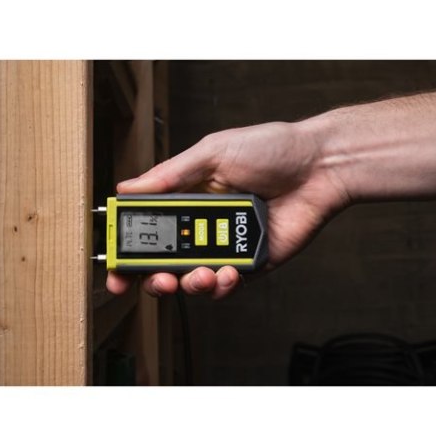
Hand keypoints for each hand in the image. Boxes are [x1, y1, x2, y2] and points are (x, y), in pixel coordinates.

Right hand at [106, 118, 350, 297]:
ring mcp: (228, 245)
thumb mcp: (212, 153)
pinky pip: (229, 285)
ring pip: (196, 280)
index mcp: (189, 197)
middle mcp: (205, 225)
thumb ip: (170, 176)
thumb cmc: (270, 149)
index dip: (130, 252)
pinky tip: (229, 273)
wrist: (318, 166)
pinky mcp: (252, 262)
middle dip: (156, 280)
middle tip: (159, 280)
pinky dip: (224, 286)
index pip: (150, 229)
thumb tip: (127, 188)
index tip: (117, 270)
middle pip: (167, 263)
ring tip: (202, 275)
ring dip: (192, 285)